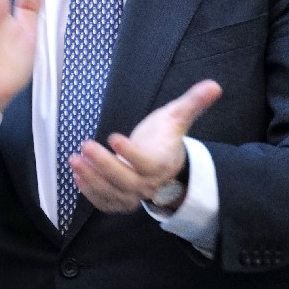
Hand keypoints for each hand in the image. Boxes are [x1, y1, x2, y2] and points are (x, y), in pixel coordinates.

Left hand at [70, 79, 222, 212]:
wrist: (162, 163)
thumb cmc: (165, 138)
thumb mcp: (177, 117)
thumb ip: (193, 102)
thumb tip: (214, 85)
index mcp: (162, 163)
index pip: (147, 163)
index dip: (130, 153)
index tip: (113, 137)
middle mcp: (149, 183)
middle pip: (126, 181)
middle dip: (103, 165)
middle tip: (84, 146)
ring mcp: (134, 194)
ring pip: (113, 193)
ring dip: (92, 179)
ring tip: (74, 160)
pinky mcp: (121, 200)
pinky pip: (106, 203)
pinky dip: (91, 194)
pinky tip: (77, 177)